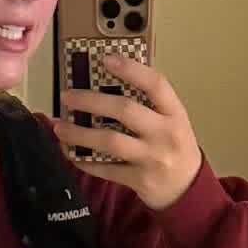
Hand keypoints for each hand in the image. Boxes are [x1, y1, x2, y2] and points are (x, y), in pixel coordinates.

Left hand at [53, 54, 202, 210]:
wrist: (187, 188)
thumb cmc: (173, 146)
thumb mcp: (171, 121)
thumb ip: (148, 104)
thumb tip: (106, 82)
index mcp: (174, 113)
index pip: (156, 85)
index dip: (132, 69)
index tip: (106, 59)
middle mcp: (165, 134)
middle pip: (125, 111)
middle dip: (91, 101)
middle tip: (67, 96)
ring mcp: (152, 158)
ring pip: (110, 142)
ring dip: (80, 134)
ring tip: (60, 127)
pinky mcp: (139, 180)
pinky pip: (105, 169)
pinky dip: (84, 161)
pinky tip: (71, 153)